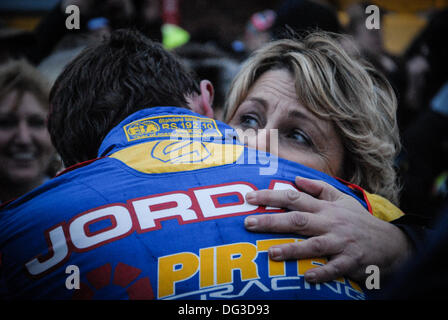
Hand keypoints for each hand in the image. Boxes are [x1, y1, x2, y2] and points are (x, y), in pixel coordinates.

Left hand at [244, 177, 411, 282]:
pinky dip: (322, 272)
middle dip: (272, 221)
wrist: (390, 242)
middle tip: (248, 223)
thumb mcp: (342, 199)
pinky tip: (306, 277)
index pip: (294, 198)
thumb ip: (318, 188)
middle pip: (298, 220)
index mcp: (325, 208)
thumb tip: (296, 179)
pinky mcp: (351, 261)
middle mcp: (330, 223)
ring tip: (271, 253)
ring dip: (292, 249)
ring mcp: (340, 242)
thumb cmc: (358, 220)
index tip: (249, 197)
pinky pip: (335, 268)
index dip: (271, 196)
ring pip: (313, 245)